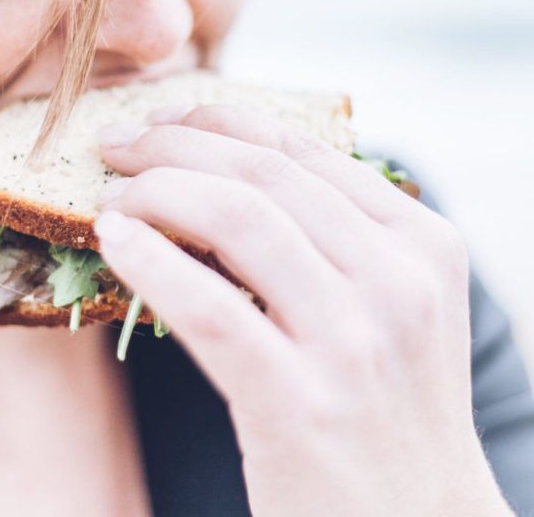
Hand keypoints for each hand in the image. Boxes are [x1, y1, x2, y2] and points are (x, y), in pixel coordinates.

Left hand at [93, 104, 512, 516]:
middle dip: (175, 145)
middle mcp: (399, 280)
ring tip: (110, 197)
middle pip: (265, 174)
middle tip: (117, 147)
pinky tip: (114, 242)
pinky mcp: (300, 403)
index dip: (221, 120)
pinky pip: (208, 307)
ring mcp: (355, 341)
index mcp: (423, 244)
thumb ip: (336, 241)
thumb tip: (226, 173)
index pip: (305, 149)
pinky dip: (150, 261)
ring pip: (238, 219)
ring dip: (156, 192)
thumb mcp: (392, 311)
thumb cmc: (385, 414)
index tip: (164, 119)